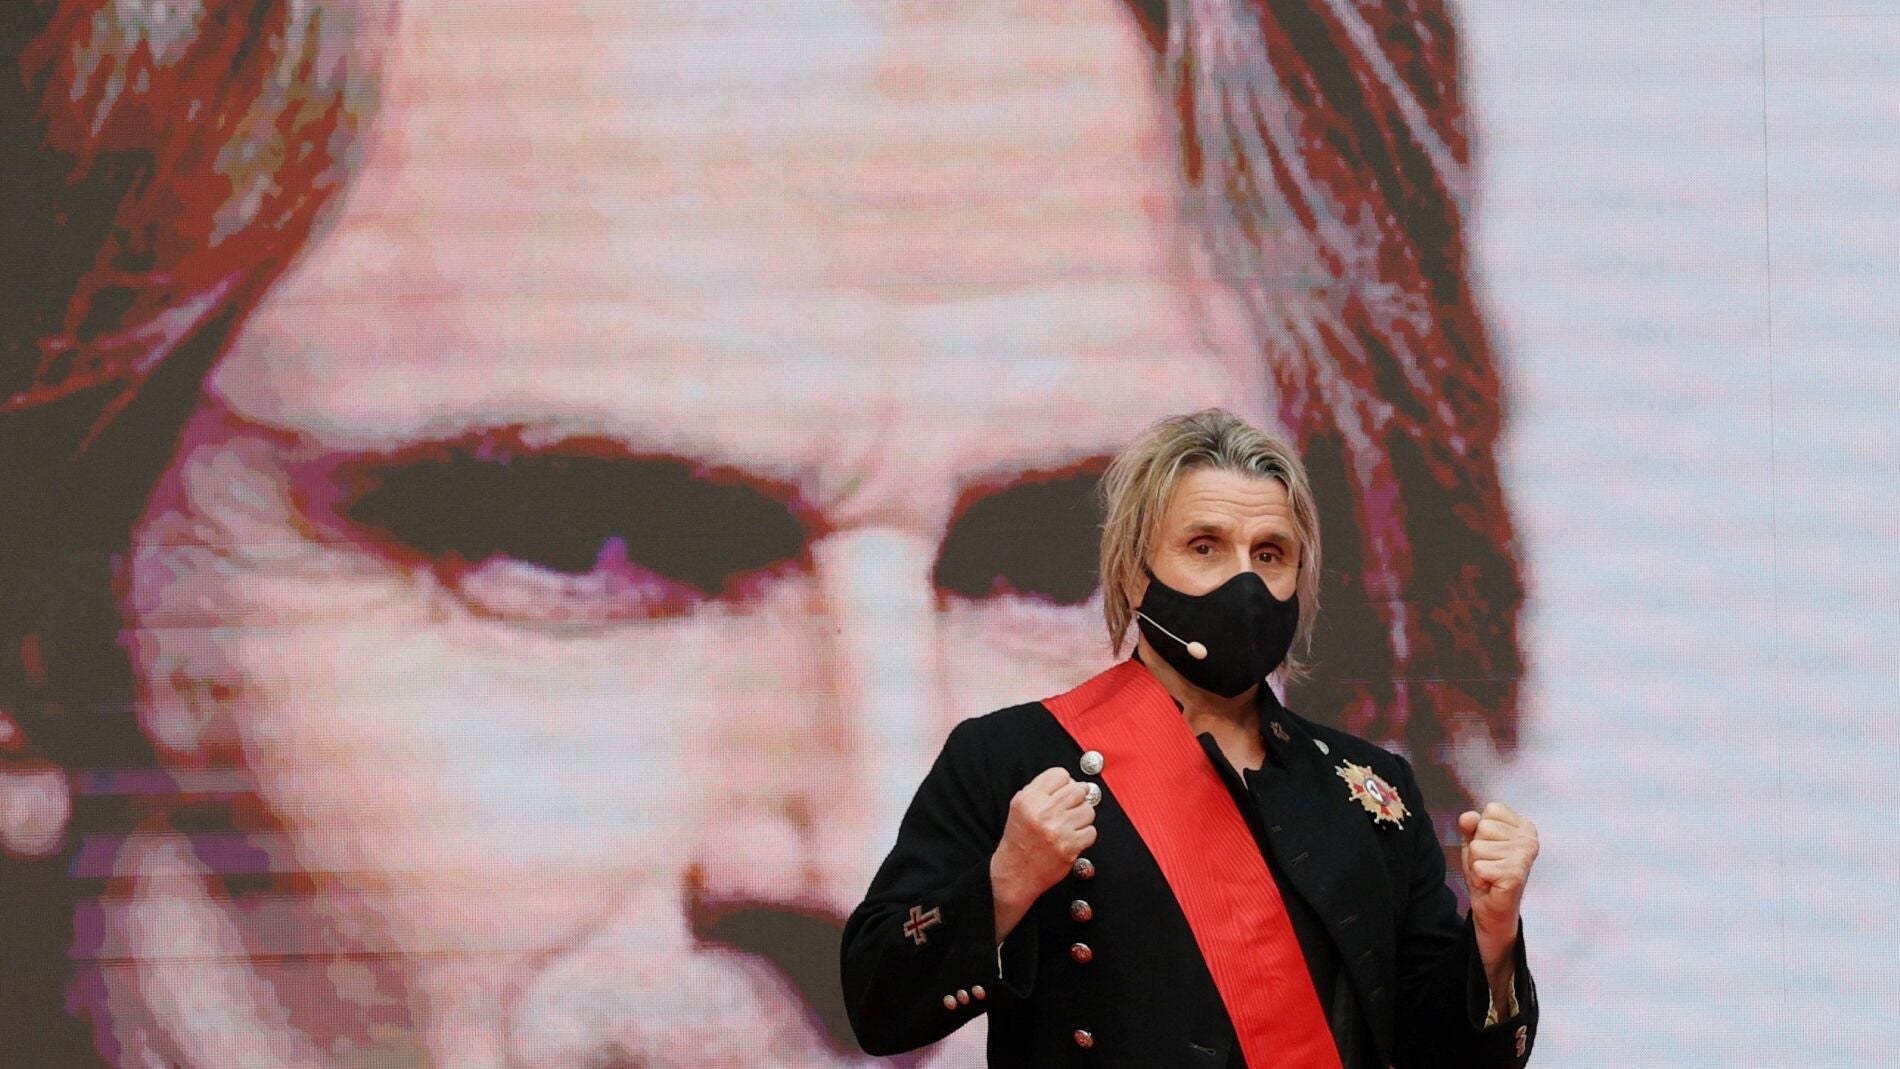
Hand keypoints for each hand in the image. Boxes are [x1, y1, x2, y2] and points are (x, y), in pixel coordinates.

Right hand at [990, 767, 1097, 939]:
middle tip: (1073, 806)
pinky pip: (1091, 832)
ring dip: (1083, 817)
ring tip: (1071, 824)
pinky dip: (1085, 835)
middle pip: (1078, 790)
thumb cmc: (1019, 841)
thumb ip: (1041, 791)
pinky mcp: (1069, 847)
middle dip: (1078, 797)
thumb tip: (1071, 782)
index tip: (1065, 791)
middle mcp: (1043, 812)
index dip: (1066, 782)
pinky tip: (1073, 838)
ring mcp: (1057, 830)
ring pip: (1088, 810)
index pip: (1060, 775)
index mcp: (1029, 799)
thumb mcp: (1020, 808)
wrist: (1015, 873)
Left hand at [1458, 802, 1538, 983]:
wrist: (1491, 907)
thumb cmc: (1487, 871)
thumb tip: (1468, 816)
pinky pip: (1479, 866)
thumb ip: (1470, 825)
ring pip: (1477, 847)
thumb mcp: (1474, 841)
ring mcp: (1524, 857)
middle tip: (1489, 863)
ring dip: (1477, 863)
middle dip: (1477, 847)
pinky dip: (1478, 876)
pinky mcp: (1515, 875)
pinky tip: (1491, 883)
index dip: (1481, 829)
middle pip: (1483, 827)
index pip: (1492, 809)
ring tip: (1490, 873)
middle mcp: (1530, 839)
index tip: (1491, 847)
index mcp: (1524, 826)